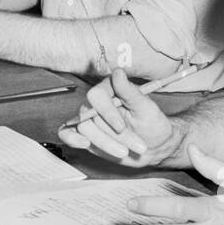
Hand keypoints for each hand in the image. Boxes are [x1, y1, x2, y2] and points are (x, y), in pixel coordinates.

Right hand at [58, 69, 176, 166]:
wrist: (154, 146)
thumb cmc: (152, 124)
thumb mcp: (146, 108)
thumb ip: (129, 91)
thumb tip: (118, 72)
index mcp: (110, 89)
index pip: (96, 95)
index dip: (107, 112)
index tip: (121, 127)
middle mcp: (97, 102)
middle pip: (89, 116)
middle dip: (110, 135)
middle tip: (135, 146)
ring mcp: (90, 118)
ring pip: (84, 129)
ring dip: (105, 143)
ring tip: (125, 152)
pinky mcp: (86, 134)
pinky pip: (68, 133)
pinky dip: (72, 139)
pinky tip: (83, 144)